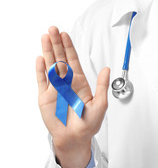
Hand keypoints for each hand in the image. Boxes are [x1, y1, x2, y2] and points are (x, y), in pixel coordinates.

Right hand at [36, 26, 109, 167]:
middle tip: (53, 30)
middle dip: (57, 44)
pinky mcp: (46, 97)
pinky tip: (40, 59)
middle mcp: (67, 83)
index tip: (66, 35)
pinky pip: (42, 81)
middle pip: (60, 59)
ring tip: (45, 38)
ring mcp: (56, 89)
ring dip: (48, 52)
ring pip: (50, 66)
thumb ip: (102, 86)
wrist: (75, 138)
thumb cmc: (88, 124)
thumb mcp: (100, 104)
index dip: (69, 48)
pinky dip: (41, 70)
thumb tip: (107, 69)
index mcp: (80, 83)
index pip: (73, 61)